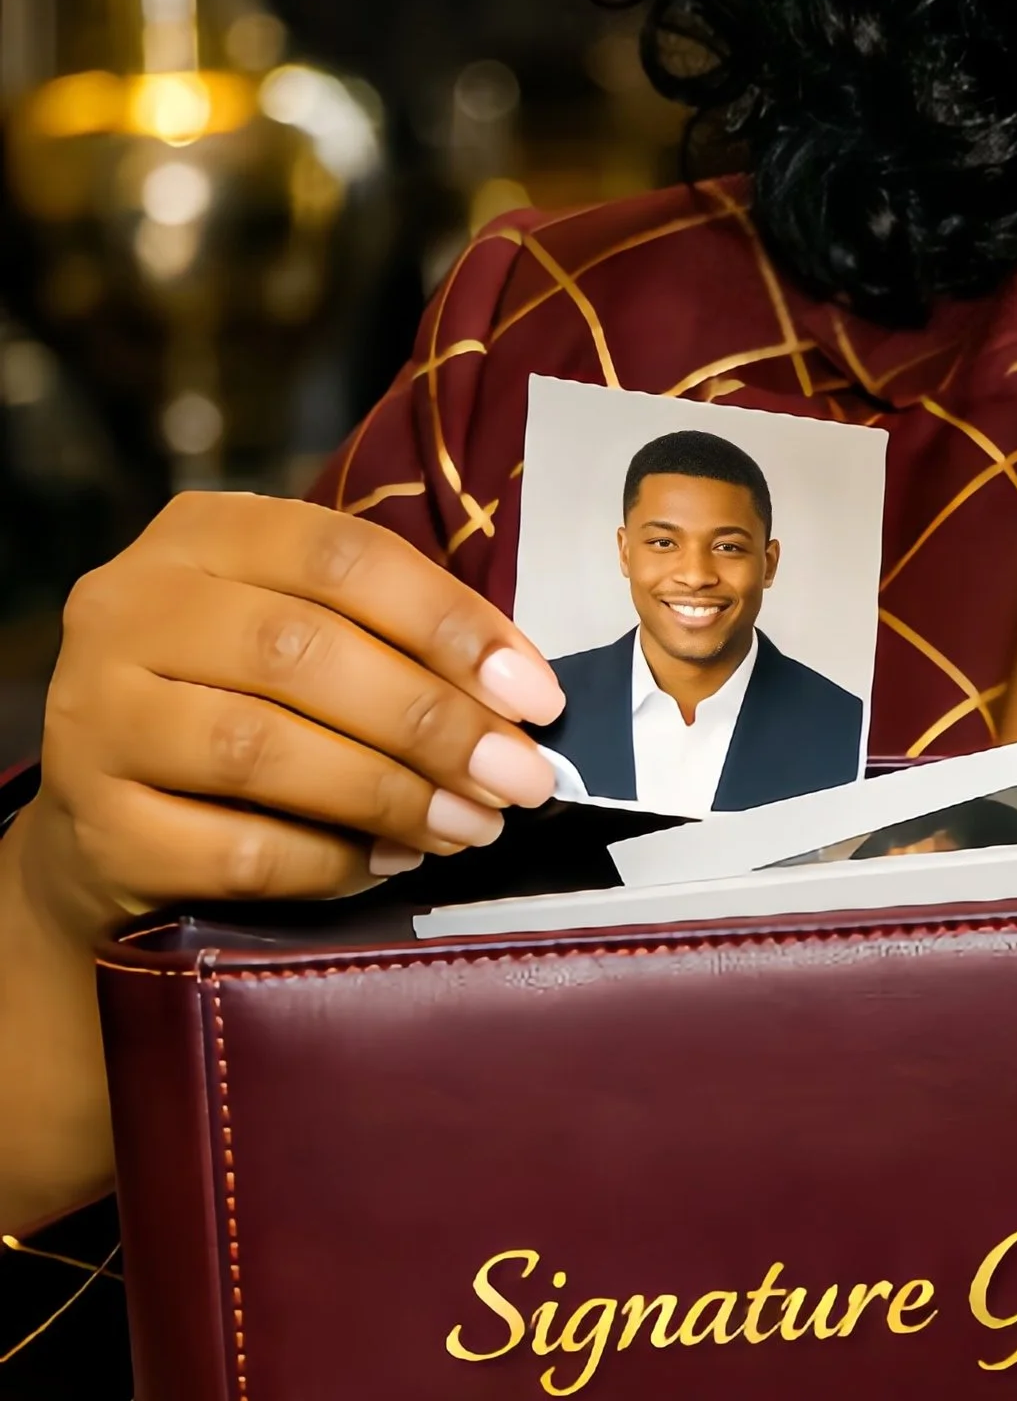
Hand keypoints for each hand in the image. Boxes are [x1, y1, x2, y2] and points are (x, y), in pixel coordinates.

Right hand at [20, 493, 563, 944]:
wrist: (104, 823)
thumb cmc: (237, 706)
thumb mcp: (297, 637)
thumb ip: (388, 641)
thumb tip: (521, 700)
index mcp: (196, 538)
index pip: (339, 554)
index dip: (450, 623)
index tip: (537, 697)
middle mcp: (126, 609)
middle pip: (300, 651)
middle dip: (433, 721)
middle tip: (520, 777)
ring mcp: (95, 715)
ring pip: (260, 748)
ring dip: (390, 793)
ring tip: (470, 825)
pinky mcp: (97, 823)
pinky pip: (234, 848)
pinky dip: (329, 861)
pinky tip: (388, 863)